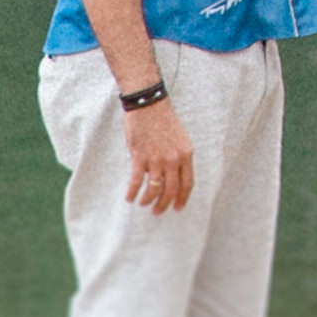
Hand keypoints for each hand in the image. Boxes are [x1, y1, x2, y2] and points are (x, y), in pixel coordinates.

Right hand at [122, 94, 198, 214]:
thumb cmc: (163, 120)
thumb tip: (171, 178)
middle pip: (171, 190)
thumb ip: (178, 158)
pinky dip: (132, 193)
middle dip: (163, 205)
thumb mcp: (179, 139)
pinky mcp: (140, 157)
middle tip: (157, 212)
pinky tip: (129, 198)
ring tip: (143, 204)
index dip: (182, 199)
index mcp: (186, 154)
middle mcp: (174, 159)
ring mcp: (157, 159)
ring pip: (154, 190)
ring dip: (147, 201)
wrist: (149, 104)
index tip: (177, 208)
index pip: (187, 184)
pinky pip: (136, 182)